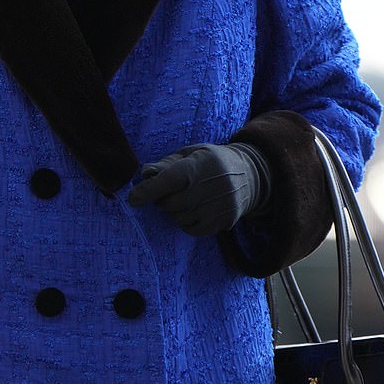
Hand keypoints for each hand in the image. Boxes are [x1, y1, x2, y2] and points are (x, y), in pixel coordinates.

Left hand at [128, 141, 266, 235]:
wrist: (249, 174)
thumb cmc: (211, 161)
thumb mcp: (190, 154)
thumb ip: (166, 164)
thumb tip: (144, 174)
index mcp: (198, 166)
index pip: (168, 181)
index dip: (147, 191)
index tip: (133, 199)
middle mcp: (209, 187)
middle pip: (170, 204)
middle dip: (162, 200)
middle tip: (168, 193)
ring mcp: (218, 207)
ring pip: (179, 219)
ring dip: (175, 212)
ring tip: (185, 199)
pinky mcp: (223, 221)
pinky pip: (192, 230)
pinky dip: (186, 223)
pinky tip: (194, 210)